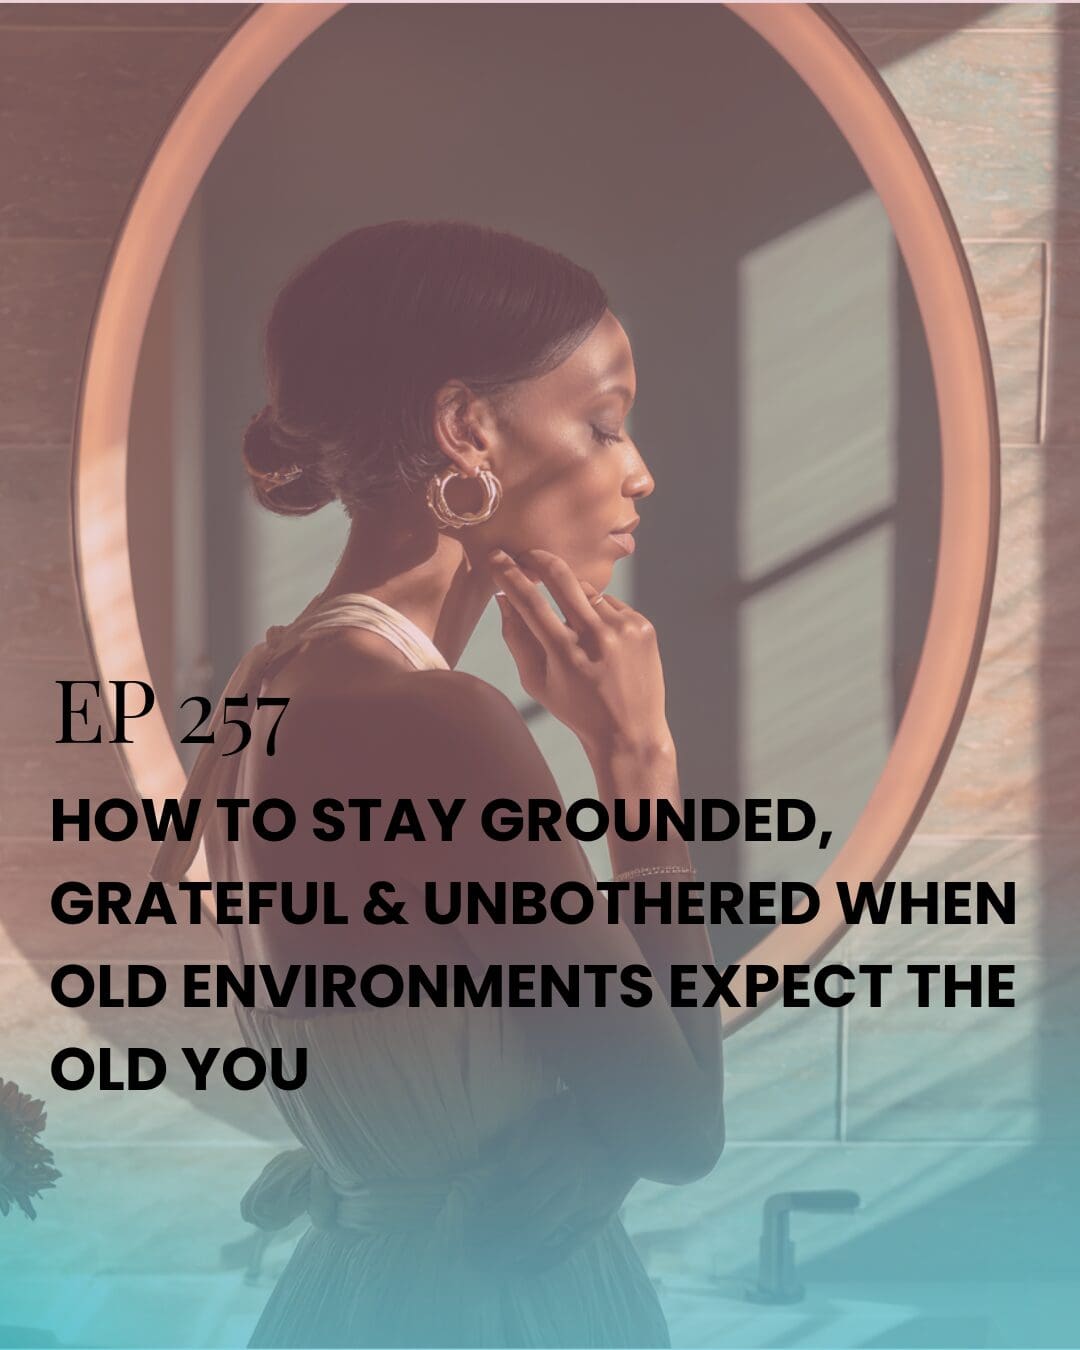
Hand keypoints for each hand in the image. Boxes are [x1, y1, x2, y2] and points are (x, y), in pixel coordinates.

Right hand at [490, 547, 670, 757]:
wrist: (630, 731)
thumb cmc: (575, 709)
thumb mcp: (536, 681)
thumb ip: (517, 638)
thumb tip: (504, 597)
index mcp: (565, 654)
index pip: (530, 601)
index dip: (508, 574)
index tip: (496, 557)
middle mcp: (597, 637)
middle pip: (561, 577)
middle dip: (538, 559)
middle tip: (526, 555)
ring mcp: (624, 629)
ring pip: (586, 591)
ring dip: (572, 598)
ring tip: (575, 630)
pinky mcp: (643, 626)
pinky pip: (610, 604)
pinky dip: (599, 614)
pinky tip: (601, 642)